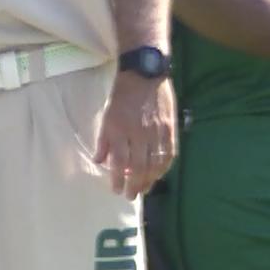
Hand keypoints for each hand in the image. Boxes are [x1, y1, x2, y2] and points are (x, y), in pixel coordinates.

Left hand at [93, 72, 176, 198]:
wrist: (144, 74)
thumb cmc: (122, 97)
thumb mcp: (106, 117)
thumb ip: (104, 141)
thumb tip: (100, 161)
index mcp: (119, 130)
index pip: (119, 162)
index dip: (117, 179)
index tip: (115, 189)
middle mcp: (138, 133)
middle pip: (138, 167)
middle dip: (134, 185)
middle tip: (131, 195)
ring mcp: (157, 131)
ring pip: (155, 163)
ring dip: (150, 180)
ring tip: (145, 189)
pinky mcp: (170, 128)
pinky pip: (169, 153)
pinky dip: (164, 167)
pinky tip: (159, 174)